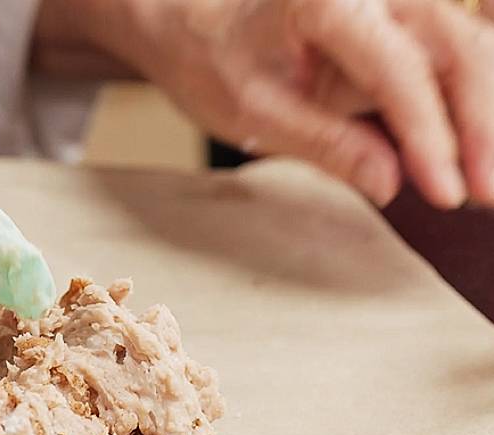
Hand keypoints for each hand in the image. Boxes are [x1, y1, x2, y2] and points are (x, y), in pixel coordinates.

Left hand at [68, 0, 493, 208]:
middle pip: (456, 47)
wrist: (191, 25)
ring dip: (481, 114)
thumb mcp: (254, 114)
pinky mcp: (396, 19)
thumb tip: (392, 183)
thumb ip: (325, 143)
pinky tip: (467, 152)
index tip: (446, 193)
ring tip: (483, 182)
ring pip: (465, 46)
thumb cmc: (212, 63)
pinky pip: (447, 54)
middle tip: (482, 195)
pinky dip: (464, 101)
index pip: (399, 71)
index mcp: (328, 1)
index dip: (430, 137)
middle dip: (478, 125)